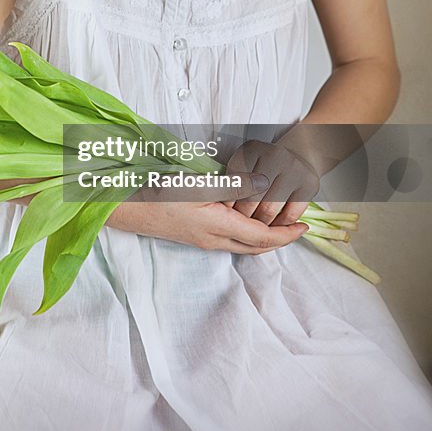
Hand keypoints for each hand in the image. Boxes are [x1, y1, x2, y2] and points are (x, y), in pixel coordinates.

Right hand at [105, 198, 308, 253]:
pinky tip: (247, 218)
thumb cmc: (158, 194)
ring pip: (243, 243)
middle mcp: (213, 240)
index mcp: (218, 228)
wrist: (126, 207)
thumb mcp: (198, 185)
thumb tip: (265, 184)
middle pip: (256, 246)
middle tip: (298, 228)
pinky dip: (248, 232)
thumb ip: (233, 185)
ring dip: (265, 236)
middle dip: (280, 239)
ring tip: (280, 222)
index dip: (286, 234)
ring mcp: (203, 239)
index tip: (305, 227)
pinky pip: (231, 238)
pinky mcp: (194, 235)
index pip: (262, 238)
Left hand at [225, 138, 320, 226]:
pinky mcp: (309, 185)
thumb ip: (231, 181)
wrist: (298, 156)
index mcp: (252, 150)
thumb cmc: (264, 164)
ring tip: (252, 229)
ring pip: (270, 209)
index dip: (227, 202)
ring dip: (259, 225)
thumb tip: (219, 207)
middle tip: (237, 226)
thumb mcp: (244, 164)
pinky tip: (272, 228)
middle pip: (251, 197)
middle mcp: (275, 156)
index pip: (234, 181)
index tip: (224, 214)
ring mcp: (294, 170)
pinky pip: (290, 215)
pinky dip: (279, 226)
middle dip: (241, 216)